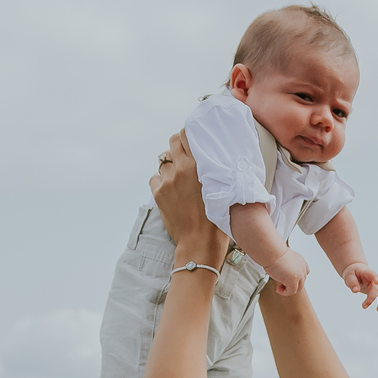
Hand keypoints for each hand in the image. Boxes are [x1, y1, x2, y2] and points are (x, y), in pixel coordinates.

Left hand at [150, 131, 227, 266]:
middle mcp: (181, 169)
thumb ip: (212, 170)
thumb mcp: (221, 188)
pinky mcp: (158, 193)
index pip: (185, 135)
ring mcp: (168, 181)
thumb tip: (209, 159)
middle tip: (184, 156)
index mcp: (199, 165)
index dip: (187, 135)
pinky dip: (161, 181)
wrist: (199, 241)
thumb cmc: (216, 218)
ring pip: (164, 163)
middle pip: (172, 143)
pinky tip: (171, 190)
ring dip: (170, 167)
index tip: (191, 138)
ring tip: (179, 179)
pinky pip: (155, 178)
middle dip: (177, 147)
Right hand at [269, 250, 309, 296]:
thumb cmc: (274, 253)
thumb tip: (283, 273)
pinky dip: (285, 292)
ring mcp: (299, 274)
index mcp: (301, 261)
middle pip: (302, 282)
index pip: (305, 272)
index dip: (297, 278)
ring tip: (280, 287)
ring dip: (289, 290)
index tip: (288, 278)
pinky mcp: (293, 280)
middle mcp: (302, 268)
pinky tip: (278, 289)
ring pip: (298, 288)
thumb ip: (288, 266)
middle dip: (292, 284)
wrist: (272, 252)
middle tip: (281, 284)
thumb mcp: (284, 258)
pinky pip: (292, 291)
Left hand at [343, 263, 377, 313]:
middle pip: (376, 288)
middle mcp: (374, 279)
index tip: (377, 281)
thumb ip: (352, 283)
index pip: (371, 274)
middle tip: (363, 306)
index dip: (374, 277)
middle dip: (371, 297)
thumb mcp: (348, 276)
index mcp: (367, 272)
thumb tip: (355, 291)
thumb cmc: (352, 273)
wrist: (357, 271)